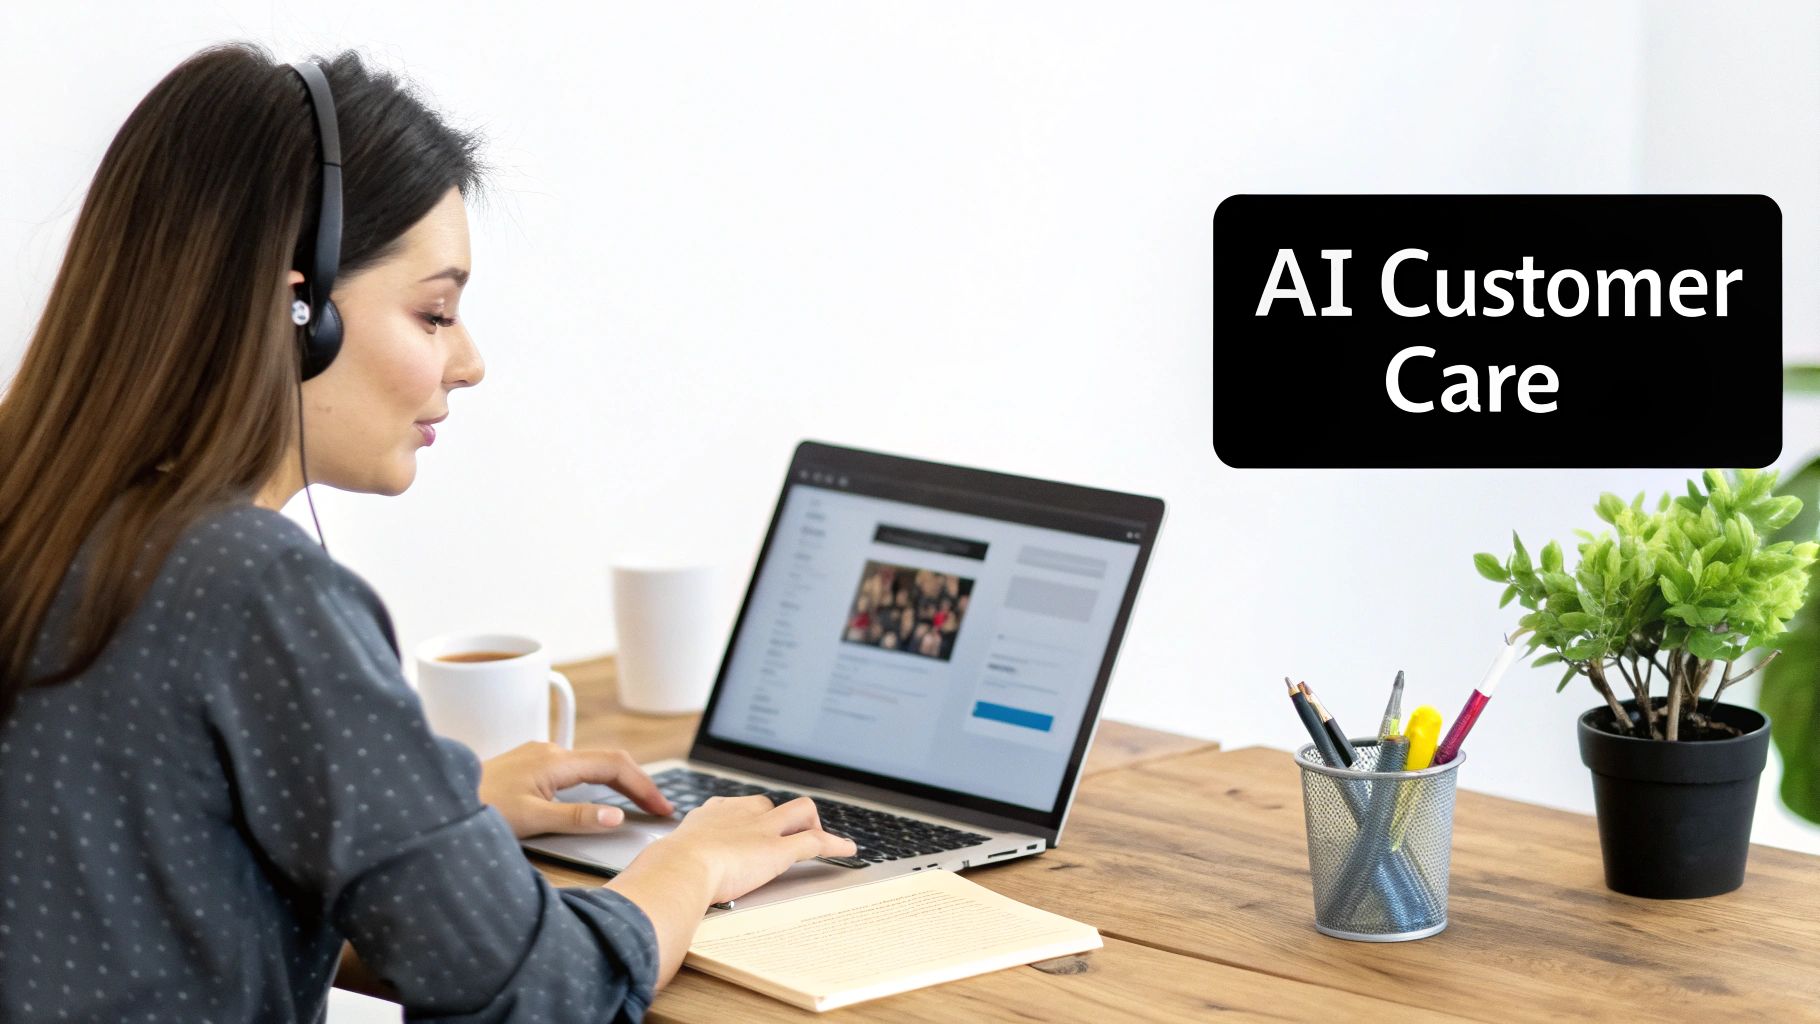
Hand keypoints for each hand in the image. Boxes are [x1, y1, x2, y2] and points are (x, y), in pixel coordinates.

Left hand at [477, 741, 672, 838]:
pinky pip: (575, 770)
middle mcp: (550, 752)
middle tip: (659, 808)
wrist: (437, 802)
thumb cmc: (478, 809)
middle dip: (637, 783)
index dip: (643, 786)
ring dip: (618, 782)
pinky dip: (597, 783)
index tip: (662, 807)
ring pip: (591, 765)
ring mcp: (538, 756)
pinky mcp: (530, 766)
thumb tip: (615, 817)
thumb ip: (576, 819)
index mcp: (555, 761)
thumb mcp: (530, 821)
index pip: (614, 765)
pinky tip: (598, 799)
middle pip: (608, 762)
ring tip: (638, 804)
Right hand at [635, 794, 858, 904]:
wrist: (679, 868)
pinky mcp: (779, 849)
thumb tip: (654, 883)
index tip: (748, 828)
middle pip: (769, 804)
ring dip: (811, 824)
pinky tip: (848, 851)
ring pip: (800, 811)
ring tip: (819, 839)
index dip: (748, 817)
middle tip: (783, 839)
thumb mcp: (666, 860)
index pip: (736, 806)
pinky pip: (816, 841)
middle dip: (779, 819)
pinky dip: (836, 845)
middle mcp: (740, 814)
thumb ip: (669, 865)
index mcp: (711, 813)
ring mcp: (762, 829)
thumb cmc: (666, 870)